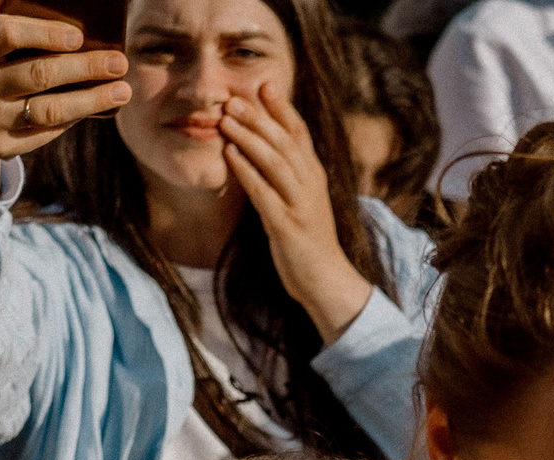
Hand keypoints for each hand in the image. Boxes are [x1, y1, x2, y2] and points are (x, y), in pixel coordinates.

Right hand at [0, 2, 129, 196]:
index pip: (7, 34)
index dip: (45, 33)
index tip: (78, 35)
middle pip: (38, 74)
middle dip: (84, 67)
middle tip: (118, 62)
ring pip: (50, 110)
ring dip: (92, 99)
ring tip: (122, 90)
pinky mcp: (3, 146)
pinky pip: (48, 131)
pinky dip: (77, 116)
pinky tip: (99, 106)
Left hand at [221, 86, 371, 344]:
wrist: (327, 281)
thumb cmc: (310, 241)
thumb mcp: (303, 200)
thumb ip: (289, 173)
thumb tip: (268, 147)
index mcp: (315, 177)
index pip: (300, 134)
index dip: (282, 108)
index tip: (263, 84)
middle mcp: (311, 185)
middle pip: (285, 142)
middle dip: (258, 118)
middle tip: (233, 99)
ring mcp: (301, 205)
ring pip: (276, 163)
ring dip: (250, 139)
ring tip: (226, 120)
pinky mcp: (288, 227)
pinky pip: (265, 193)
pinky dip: (247, 172)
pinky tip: (231, 156)